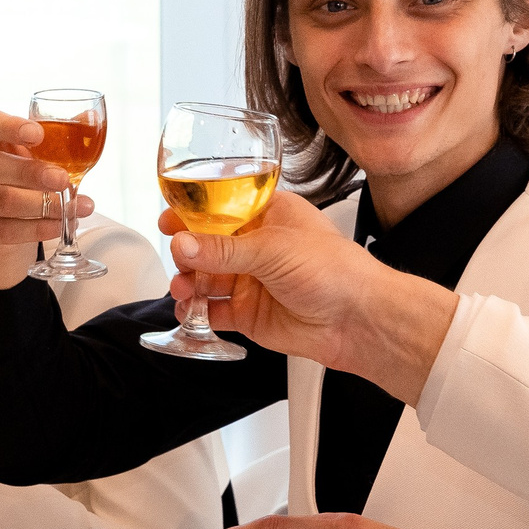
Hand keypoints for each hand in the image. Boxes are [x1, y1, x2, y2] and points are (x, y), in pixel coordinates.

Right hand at [0, 105, 92, 292]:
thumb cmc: (6, 167)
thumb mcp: (22, 146)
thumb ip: (51, 132)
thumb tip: (89, 115)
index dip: (8, 127)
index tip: (38, 134)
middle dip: (29, 174)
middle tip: (63, 180)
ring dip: (42, 207)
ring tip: (75, 208)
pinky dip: (34, 229)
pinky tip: (58, 226)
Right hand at [162, 192, 457, 402]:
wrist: (359, 320)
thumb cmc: (336, 270)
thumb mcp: (273, 248)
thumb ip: (224, 248)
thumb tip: (183, 243)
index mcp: (269, 216)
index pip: (220, 208)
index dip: (193, 213)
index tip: (169, 220)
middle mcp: (259, 247)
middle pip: (207, 246)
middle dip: (186, 253)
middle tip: (180, 259)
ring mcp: (253, 281)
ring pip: (206, 279)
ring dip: (189, 282)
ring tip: (183, 288)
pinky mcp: (250, 314)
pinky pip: (213, 311)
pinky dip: (197, 311)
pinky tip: (190, 310)